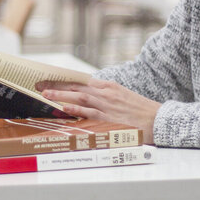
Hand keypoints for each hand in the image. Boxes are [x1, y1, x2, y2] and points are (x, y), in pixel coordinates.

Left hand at [35, 78, 159, 144]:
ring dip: (61, 95)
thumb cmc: (142, 111)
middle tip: (40, 85)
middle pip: (77, 87)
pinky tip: (63, 107)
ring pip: (80, 97)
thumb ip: (105, 97)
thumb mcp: (123, 98)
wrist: (160, 120)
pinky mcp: (110, 118)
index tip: (50, 79)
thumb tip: (88, 100)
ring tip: (45, 94)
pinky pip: (89, 112)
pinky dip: (75, 109)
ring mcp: (107, 105)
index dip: (65, 80)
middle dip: (57, 85)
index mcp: (110, 86)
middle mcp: (107, 93)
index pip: (82, 81)